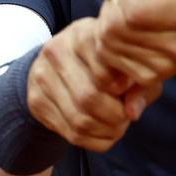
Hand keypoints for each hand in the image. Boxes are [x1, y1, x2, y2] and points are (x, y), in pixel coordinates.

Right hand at [26, 18, 160, 151]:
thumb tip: (133, 113)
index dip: (124, 90)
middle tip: (126, 116)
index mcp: (82, 35)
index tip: (129, 91)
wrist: (57, 61)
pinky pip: (71, 134)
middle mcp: (57, 51)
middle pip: (89, 98)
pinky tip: (103, 131)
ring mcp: (42, 76)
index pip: (105, 72)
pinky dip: (95, 140)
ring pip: (80, 120)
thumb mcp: (124, 61)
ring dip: (106, 131)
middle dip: (116, 116)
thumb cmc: (102, 60)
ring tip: (117, 125)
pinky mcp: (36, 101)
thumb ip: (138, 84)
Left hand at [93, 0, 175, 85]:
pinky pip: (108, 59)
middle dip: (112, 7)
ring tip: (131, 14)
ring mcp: (167, 67)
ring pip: (107, 44)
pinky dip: (109, 42)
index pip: (135, 10)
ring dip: (108, 23)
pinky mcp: (152, 78)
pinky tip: (129, 32)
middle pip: (114, 28)